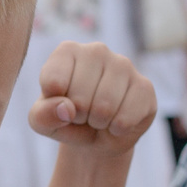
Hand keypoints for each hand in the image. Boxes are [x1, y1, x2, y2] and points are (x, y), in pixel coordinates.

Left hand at [31, 41, 156, 152]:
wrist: (97, 135)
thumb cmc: (65, 120)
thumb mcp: (42, 121)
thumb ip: (42, 115)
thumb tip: (66, 109)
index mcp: (67, 51)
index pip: (53, 82)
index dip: (55, 106)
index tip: (61, 104)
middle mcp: (96, 51)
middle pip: (80, 98)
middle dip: (78, 117)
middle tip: (82, 114)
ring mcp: (124, 65)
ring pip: (104, 108)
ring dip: (98, 123)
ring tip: (98, 117)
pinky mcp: (145, 86)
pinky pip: (125, 118)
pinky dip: (117, 129)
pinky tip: (117, 121)